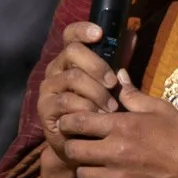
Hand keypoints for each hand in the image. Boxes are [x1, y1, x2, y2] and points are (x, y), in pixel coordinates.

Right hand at [38, 21, 122, 167]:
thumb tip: (131, 35)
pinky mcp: (45, 109)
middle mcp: (56, 69)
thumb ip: (119, 59)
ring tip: (111, 107)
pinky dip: (85, 108)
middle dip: (97, 65)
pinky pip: (65, 102)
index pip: (71, 35)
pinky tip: (97, 117)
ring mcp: (48, 88)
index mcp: (70, 59)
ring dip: (95, 92)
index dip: (83, 30)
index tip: (100, 33)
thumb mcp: (112, 83)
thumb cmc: (100, 110)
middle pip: (72, 52)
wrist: (85, 146)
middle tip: (113, 83)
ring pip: (72, 78)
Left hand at [59, 77, 177, 177]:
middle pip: (72, 151)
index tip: (69, 122)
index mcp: (122, 127)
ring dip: (85, 167)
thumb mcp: (160, 109)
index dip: (68, 121)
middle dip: (72, 145)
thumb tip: (117, 75)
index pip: (78, 122)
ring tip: (96, 162)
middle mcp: (114, 153)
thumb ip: (133, 95)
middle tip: (80, 143)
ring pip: (82, 174)